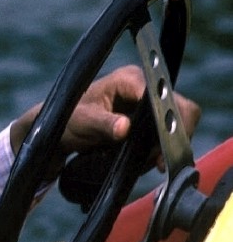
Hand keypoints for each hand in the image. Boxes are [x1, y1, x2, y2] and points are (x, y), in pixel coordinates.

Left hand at [10, 65, 200, 167]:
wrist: (61, 131)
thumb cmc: (67, 119)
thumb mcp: (82, 122)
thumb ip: (102, 124)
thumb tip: (124, 128)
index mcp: (129, 79)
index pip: (164, 94)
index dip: (169, 119)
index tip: (162, 147)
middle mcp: (144, 88)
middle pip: (180, 110)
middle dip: (172, 137)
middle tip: (157, 161)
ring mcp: (149, 105)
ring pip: (178, 126)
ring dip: (166, 147)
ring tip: (148, 162)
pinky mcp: (150, 121)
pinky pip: (169, 136)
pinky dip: (162, 150)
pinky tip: (150, 162)